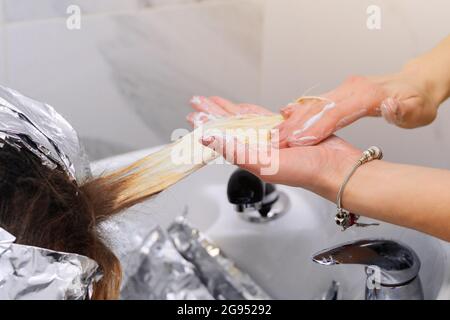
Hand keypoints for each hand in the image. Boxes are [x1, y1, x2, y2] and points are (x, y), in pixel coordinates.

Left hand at [188, 96, 361, 199]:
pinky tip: (242, 106)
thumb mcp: (265, 163)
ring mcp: (272, 136)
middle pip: (229, 125)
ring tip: (213, 100)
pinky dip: (251, 110)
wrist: (337, 168)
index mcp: (250, 156)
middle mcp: (258, 146)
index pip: (221, 137)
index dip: (206, 125)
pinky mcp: (287, 128)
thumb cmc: (306, 172)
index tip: (193, 116)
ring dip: (227, 109)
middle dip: (212, 113)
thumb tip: (207, 140)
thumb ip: (236, 151)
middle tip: (197, 101)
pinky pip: (264, 116)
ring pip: (244, 119)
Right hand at [278, 73, 438, 147]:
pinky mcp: (339, 93)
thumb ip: (402, 111)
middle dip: (296, 126)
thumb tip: (389, 107)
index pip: (335, 113)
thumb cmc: (416, 100)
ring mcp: (343, 89)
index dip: (315, 128)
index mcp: (367, 94)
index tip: (299, 142)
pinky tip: (285, 115)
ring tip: (276, 134)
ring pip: (313, 104)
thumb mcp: (416, 110)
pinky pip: (315, 101)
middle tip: (277, 141)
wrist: (416, 84)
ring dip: (293, 120)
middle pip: (317, 108)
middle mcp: (351, 88)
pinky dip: (299, 110)